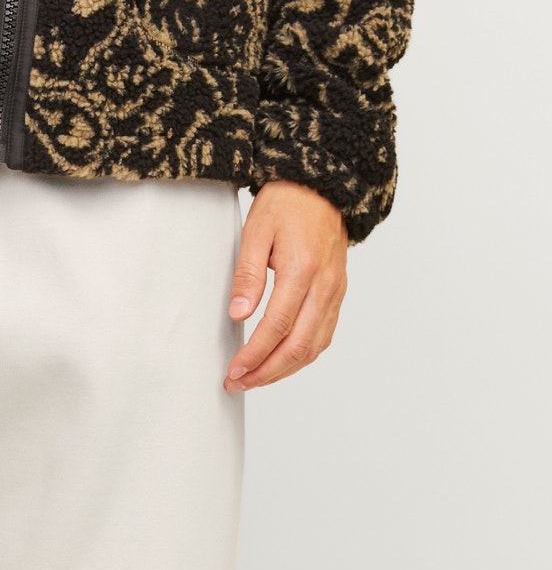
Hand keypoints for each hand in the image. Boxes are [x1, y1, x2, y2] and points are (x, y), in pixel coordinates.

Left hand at [225, 181, 347, 392]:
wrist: (322, 186)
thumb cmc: (287, 203)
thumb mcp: (256, 230)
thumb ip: (247, 275)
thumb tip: (238, 315)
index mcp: (303, 269)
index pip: (277, 327)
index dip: (254, 355)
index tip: (233, 370)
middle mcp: (325, 285)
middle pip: (297, 346)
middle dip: (265, 372)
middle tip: (237, 383)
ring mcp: (335, 292)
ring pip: (312, 347)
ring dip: (282, 370)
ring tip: (253, 379)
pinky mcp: (337, 294)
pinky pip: (322, 336)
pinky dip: (300, 357)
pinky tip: (279, 363)